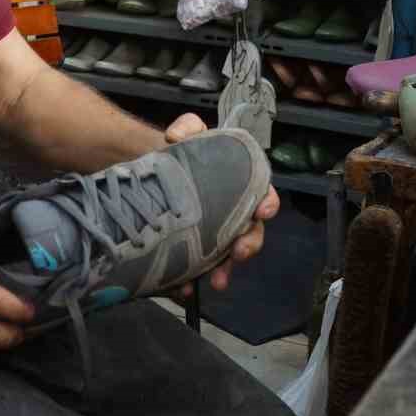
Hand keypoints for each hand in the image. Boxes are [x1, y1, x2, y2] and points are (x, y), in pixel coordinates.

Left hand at [164, 113, 280, 295]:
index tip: (263, 212)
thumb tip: (178, 135)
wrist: (149, 174)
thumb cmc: (178, 155)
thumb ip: (187, 127)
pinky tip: (183, 287)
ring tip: (216, 280)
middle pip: (250, 232)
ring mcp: (214, 234)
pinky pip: (198, 269)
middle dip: (249, 245)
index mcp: (239, 185)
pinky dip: (191, 280)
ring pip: (227, 256)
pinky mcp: (193, 250)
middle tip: (238, 253)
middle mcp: (232, 212)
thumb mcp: (185, 134)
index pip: (262, 195)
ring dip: (225, 270)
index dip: (267, 204)